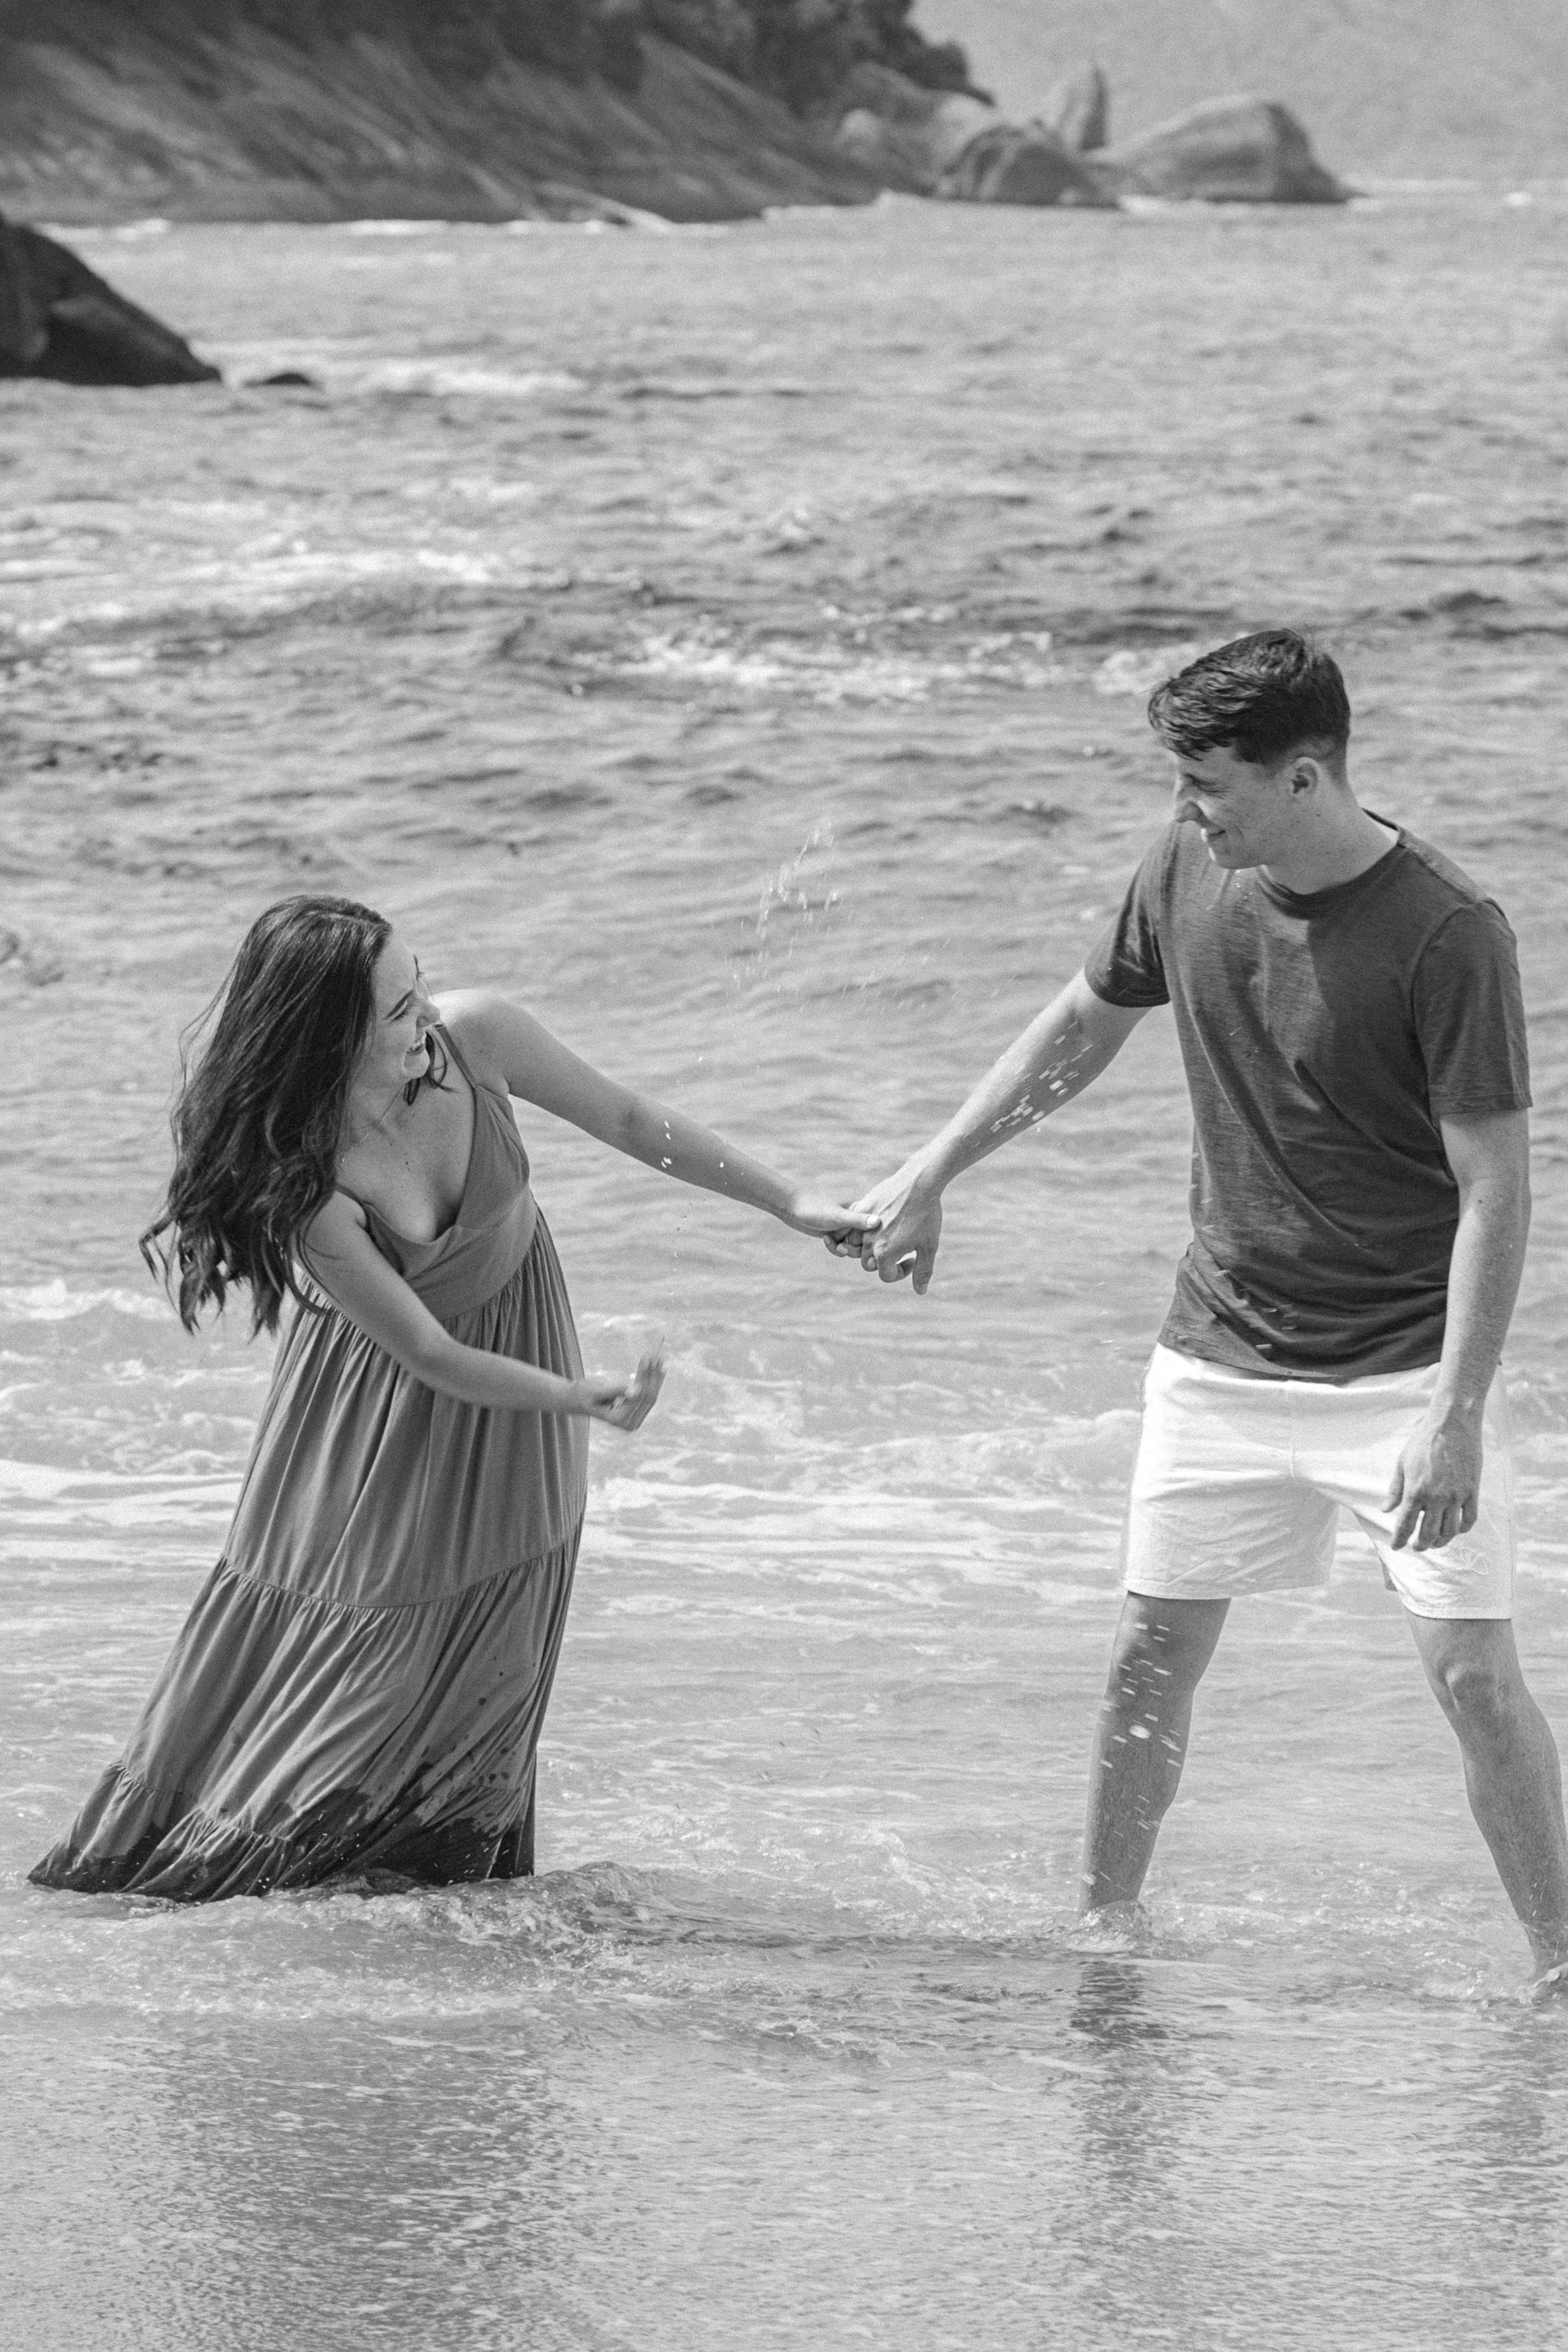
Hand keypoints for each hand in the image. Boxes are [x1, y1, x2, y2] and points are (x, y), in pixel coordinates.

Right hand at [579, 1349, 665, 1431]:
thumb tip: (634, 1390)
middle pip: (647, 1397)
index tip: (647, 1358)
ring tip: (659, 1359)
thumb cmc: (583, 1393)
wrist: (577, 1400)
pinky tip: (658, 1367)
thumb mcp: (597, 1391)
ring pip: (650, 1396)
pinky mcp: (635, 1413)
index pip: (639, 1397)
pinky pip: (647, 1396)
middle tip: (656, 1357)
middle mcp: (628, 1424)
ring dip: (655, 1377)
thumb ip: (615, 1391)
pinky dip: (652, 1381)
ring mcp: (633, 1420)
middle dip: (652, 1376)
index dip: (645, 1377)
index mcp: (618, 1420)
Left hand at [784, 1186, 882, 1247]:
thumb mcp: (837, 1216)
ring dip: (845, 1249)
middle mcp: (857, 1218)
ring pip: (855, 1247)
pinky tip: (825, 1239)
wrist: (792, 1207)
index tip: (863, 1246)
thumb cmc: (815, 1207)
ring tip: (834, 1243)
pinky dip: (835, 1248)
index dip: (873, 1240)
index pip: (877, 1229)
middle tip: (843, 1246)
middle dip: (856, 1248)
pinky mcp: (836, 1233)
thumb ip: (858, 1220)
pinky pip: (843, 1248)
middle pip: (867, 1242)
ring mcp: (846, 1227)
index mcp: (862, 1209)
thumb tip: (879, 1222)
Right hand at [827, 1163, 942, 1293]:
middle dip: (885, 1261)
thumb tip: (920, 1292)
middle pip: (869, 1264)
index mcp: (883, 1254)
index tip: (914, 1259)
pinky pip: (858, 1224)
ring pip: (859, 1245)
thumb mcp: (929, 1246)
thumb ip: (923, 1271)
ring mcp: (863, 1223)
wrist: (920, 1183)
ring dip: (871, 1246)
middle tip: (901, 1249)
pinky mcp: (862, 1207)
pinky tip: (884, 1220)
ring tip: (890, 1236)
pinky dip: (866, 1228)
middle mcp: (869, 1241)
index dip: (902, 1272)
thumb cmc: (926, 1216)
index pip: (886, 1275)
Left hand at [1383, 1407, 1482, 1550]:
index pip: (1406, 1524)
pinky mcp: (1472, 1491)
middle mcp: (1436, 1497)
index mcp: (1416, 1490)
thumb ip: (1395, 1490)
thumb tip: (1386, 1510)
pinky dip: (1462, 1529)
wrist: (1452, 1425)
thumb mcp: (1402, 1463)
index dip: (1400, 1539)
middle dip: (1421, 1544)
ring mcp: (1457, 1496)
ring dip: (1441, 1541)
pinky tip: (1456, 1530)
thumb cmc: (1423, 1441)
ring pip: (1450, 1530)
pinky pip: (1469, 1518)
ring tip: (1435, 1542)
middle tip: (1418, 1547)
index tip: (1396, 1546)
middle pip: (1429, 1533)